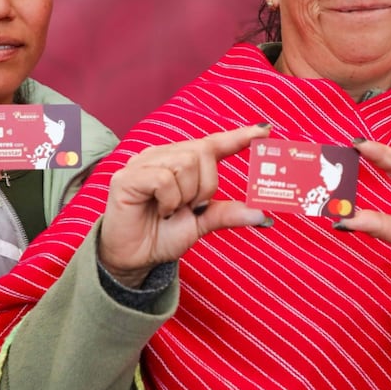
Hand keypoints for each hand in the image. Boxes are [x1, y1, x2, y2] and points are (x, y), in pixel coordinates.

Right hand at [99, 124, 272, 287]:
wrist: (134, 258)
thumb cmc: (163, 235)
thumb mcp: (202, 223)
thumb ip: (228, 213)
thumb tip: (262, 213)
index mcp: (180, 162)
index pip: (212, 143)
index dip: (237, 137)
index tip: (264, 131)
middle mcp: (162, 156)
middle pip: (202, 152)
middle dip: (206, 185)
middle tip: (192, 207)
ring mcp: (142, 163)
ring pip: (185, 163)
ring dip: (186, 195)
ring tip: (171, 210)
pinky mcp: (127, 177)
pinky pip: (164, 178)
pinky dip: (169, 200)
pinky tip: (160, 210)